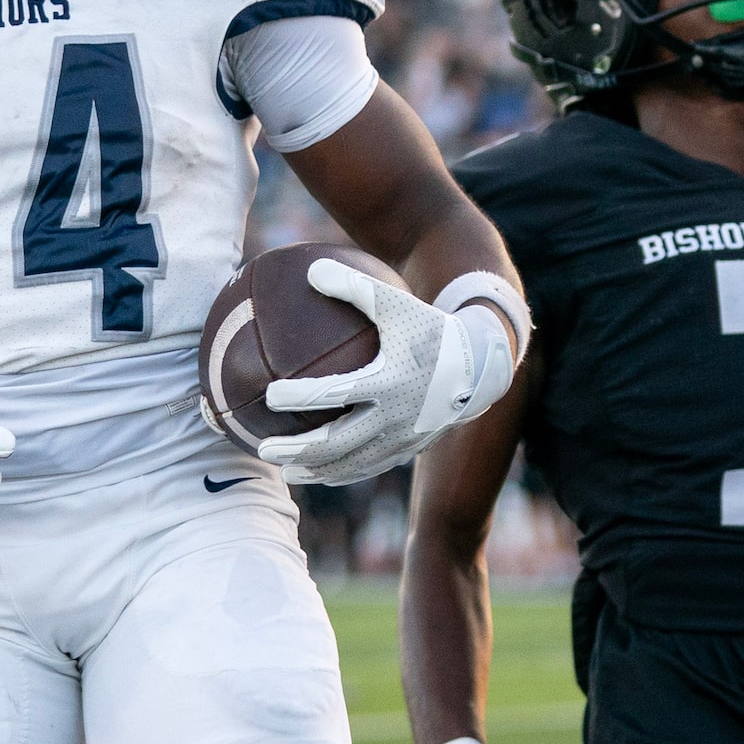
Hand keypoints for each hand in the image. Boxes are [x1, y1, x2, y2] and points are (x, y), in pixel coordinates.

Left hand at [257, 261, 515, 486]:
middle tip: (265, 448)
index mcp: (390, 381)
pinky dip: (343, 473)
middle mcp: (396, 416)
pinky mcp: (409, 450)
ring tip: (286, 472)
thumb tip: (311, 270)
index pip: (337, 394)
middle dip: (299, 449)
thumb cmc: (431, 329)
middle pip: (339, 442)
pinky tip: (320, 473)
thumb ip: (356, 287)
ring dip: (317, 469)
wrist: (478, 366)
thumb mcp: (397, 304)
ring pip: (353, 463)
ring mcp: (403, 439)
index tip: (271, 395)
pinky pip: (370, 467)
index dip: (303, 397)